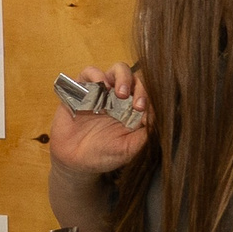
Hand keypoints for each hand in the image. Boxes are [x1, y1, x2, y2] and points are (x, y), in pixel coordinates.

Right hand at [47, 64, 149, 181]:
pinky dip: (96, 75)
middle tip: (136, 105)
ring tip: (119, 93)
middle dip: (140, 88)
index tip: (145, 114)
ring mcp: (102, 92)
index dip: (150, 99)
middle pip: (137, 78)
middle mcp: (120, 98)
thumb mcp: (129, 150)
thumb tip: (157, 117)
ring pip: (118, 69)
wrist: (74, 162)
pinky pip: (89, 72)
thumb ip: (145, 135)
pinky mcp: (82, 90)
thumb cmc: (102, 156)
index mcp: (133, 110)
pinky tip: (100, 86)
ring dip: (123, 77)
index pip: (147, 94)